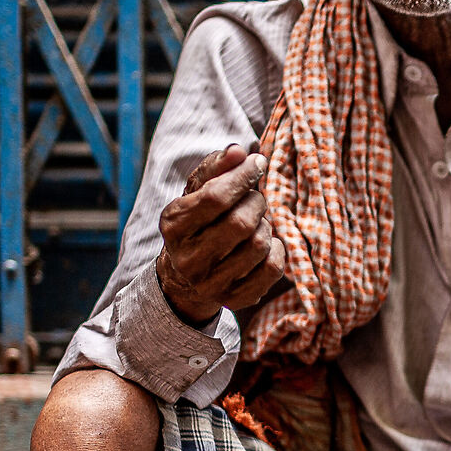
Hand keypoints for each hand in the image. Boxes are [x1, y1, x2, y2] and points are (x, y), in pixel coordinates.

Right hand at [155, 143, 287, 323]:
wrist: (185, 274)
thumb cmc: (198, 220)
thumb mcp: (196, 191)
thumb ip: (216, 167)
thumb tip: (240, 151)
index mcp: (173, 225)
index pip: (215, 198)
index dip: (243, 176)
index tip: (258, 163)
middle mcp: (188, 259)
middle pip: (241, 223)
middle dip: (256, 202)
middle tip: (255, 198)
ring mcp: (211, 284)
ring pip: (258, 245)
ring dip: (265, 226)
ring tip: (256, 222)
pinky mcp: (234, 299)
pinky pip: (272, 269)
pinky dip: (277, 249)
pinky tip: (266, 243)